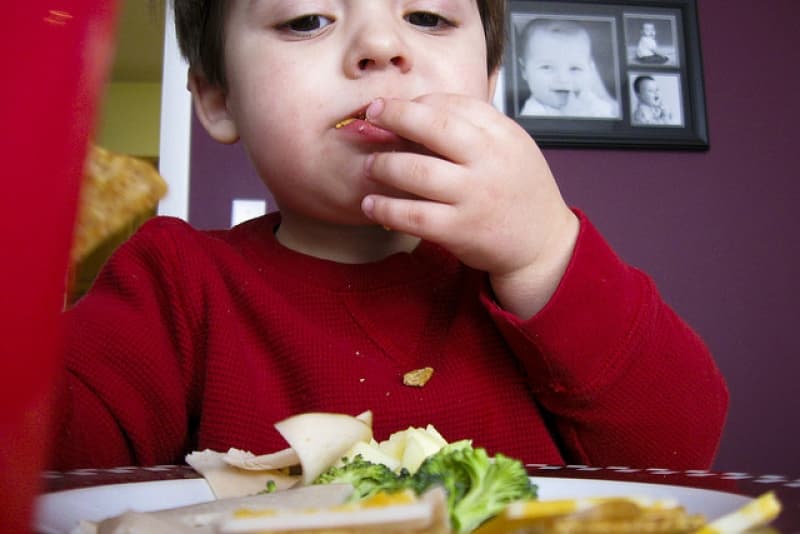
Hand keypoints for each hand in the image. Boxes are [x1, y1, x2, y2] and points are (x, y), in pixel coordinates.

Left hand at [361, 94, 578, 318]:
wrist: (542, 243)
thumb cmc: (517, 189)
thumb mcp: (509, 146)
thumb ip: (471, 126)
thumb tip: (413, 111)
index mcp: (501, 134)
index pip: (451, 104)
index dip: (414, 103)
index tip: (389, 107)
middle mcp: (488, 161)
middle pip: (434, 127)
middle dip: (394, 117)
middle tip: (370, 117)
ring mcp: (473, 196)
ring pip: (416, 172)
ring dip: (383, 165)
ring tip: (369, 166)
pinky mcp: (459, 230)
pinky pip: (413, 216)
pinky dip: (385, 209)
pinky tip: (371, 204)